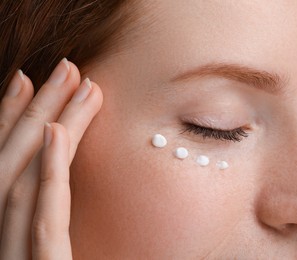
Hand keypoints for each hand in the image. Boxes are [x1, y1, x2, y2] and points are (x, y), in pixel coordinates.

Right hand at [0, 59, 102, 258]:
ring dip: (48, 123)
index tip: (29, 82)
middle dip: (36, 109)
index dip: (11, 120)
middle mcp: (0, 238)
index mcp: (4, 232)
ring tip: (75, 81)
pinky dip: (48, 173)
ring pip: (25, 180)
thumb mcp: (51, 248)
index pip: (7, 168)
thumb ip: (51, 220)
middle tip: (66, 67)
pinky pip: (43, 220)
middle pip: (14, 163)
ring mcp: (13, 256)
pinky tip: (56, 132)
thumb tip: (60, 179)